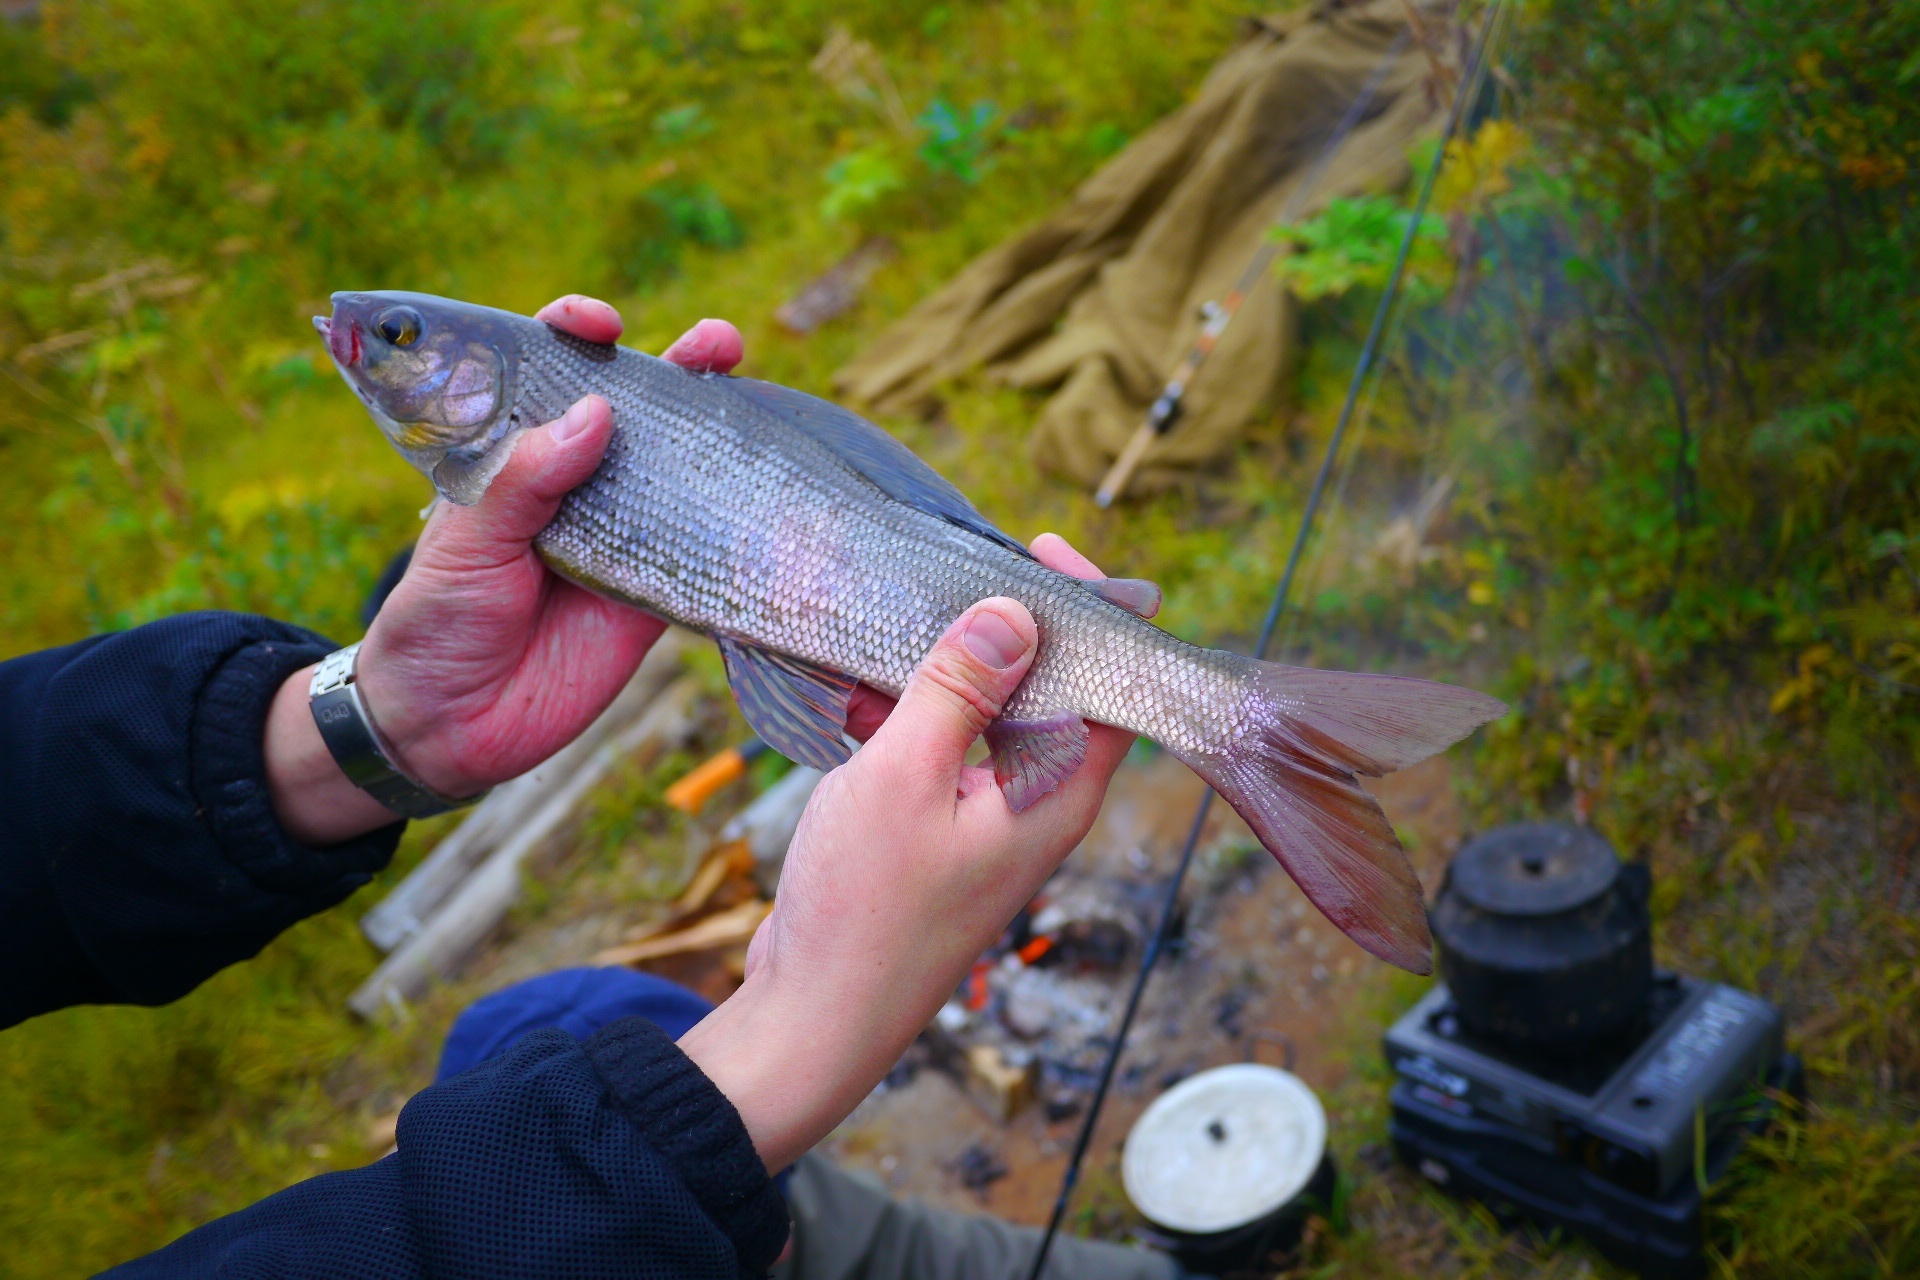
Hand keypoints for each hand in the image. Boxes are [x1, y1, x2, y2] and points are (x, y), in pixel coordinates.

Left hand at [264, 296, 745, 844]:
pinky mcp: (656, 592)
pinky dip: (737, 522)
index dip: (575, 334)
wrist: (449, 730)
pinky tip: (772, 491)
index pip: (547, 372)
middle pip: (636, 407)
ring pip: (680, 469)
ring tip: (753, 398)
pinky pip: (703, 550)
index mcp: (514, 456)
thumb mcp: (465, 545)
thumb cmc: (435, 623)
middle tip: (717, 345)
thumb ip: (524, 480)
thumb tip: (597, 413)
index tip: (597, 324)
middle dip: (680, 366)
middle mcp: (576, 485)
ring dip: (721, 432)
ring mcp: (622, 534)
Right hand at [677, 536, 1130, 1171]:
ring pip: (985, 719)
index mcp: (1057, 794)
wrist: (813, 1019)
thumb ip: (960, 689)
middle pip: (1047, 692)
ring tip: (892, 618)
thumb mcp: (906, 777)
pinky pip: (940, 753)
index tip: (1039, 552)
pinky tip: (853, 686)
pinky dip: (907, 716)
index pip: (1110, 683)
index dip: (1087, 612)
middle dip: (1002, 629)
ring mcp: (987, 822)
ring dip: (944, 671)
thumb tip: (1015, 612)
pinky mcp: (939, 835)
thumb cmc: (864, 910)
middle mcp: (1036, 806)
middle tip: (951, 571)